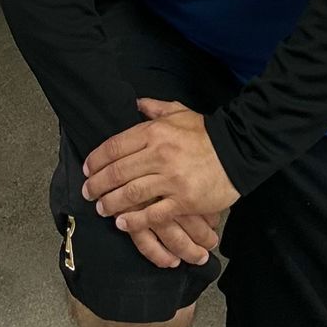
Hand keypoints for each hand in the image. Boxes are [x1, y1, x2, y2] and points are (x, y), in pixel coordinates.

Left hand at [83, 99, 238, 270]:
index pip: (115, 146)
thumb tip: (137, 103)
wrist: (239, 151)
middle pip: (117, 172)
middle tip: (87, 192)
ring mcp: (171, 180)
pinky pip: (152, 214)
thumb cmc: (207, 133)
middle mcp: (159, 154)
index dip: (96, 159)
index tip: (87, 169)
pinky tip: (123, 223)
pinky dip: (134, 221)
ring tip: (101, 209)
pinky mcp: (183, 201)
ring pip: (130, 194)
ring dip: (110, 204)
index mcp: (155, 131)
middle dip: (97, 184)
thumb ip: (156, 108)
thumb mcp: (181, 113)